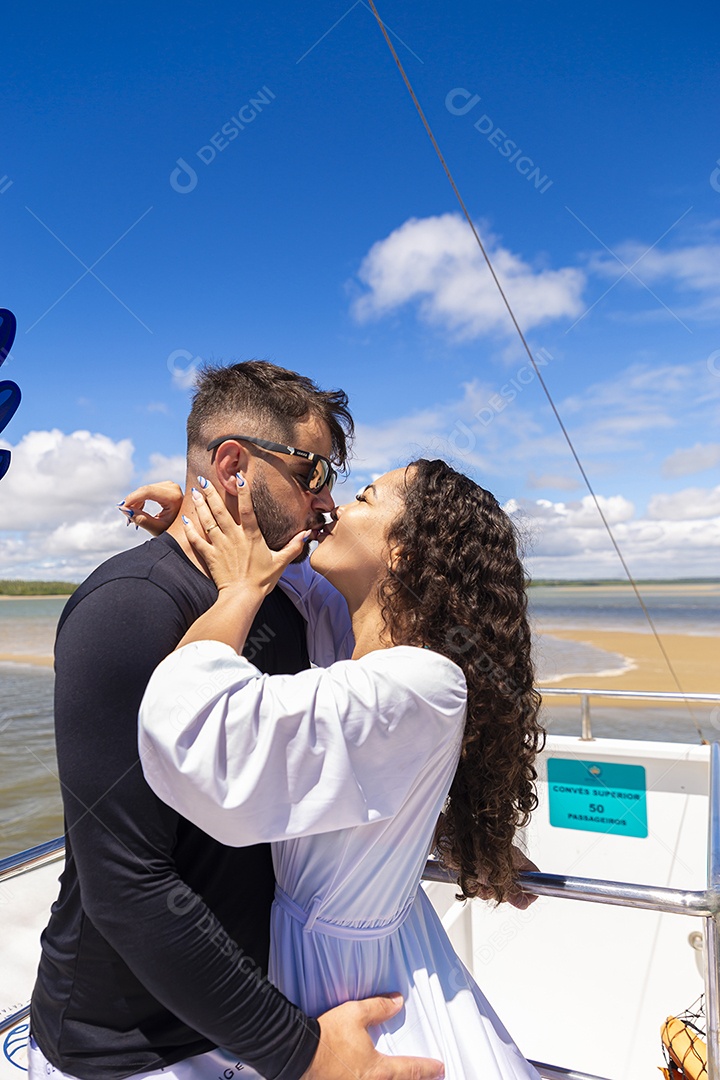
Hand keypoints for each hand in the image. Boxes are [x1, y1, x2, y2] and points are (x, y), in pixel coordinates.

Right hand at [119, 482, 182, 535]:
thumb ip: (141, 519)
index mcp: (174, 497)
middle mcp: (173, 487)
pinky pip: (149, 490)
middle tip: (126, 517)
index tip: (121, 508)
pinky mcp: (167, 487)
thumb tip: (124, 510)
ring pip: (145, 490)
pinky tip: (138, 511)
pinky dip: (141, 500)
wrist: (187, 529)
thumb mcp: (157, 528)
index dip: (132, 498)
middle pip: (145, 490)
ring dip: (136, 502)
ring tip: (133, 518)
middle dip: (133, 502)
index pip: (147, 491)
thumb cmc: (174, 531)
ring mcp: (171, 486)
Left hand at [183, 475, 308, 595]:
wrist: (242, 596)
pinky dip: (190, 530)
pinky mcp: (210, 556)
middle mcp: (233, 536)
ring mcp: (219, 545)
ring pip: (207, 521)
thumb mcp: (281, 562)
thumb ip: (293, 547)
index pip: (247, 509)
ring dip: (200, 505)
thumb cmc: (262, 580)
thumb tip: (306, 534)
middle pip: (220, 510)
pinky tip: (185, 520)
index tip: (239, 477)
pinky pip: (197, 540)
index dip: (243, 492)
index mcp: (251, 536)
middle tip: (204, 480)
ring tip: (195, 491)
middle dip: (211, 493)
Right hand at [303, 995, 443, 1078]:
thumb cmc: (327, 1036)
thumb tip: (397, 1001)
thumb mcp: (355, 1014)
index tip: (440, 1068)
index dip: (428, 1069)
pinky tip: (377, 1079)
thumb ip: (379, 1007)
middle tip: (433, 1079)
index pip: (410, 1070)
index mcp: (378, 1071)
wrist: (298, 1054)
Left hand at [475, 845, 539, 909]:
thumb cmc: (478, 852)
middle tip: (495, 889)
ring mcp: (494, 869)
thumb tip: (524, 903)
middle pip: (514, 888)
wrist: (454, 845)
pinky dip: (478, 888)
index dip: (532, 889)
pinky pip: (484, 888)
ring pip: (497, 890)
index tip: (526, 899)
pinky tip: (474, 883)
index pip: (534, 876)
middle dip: (503, 893)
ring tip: (481, 883)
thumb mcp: (499, 876)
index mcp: (517, 859)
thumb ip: (512, 892)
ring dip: (488, 891)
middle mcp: (507, 864)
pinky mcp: (481, 873)